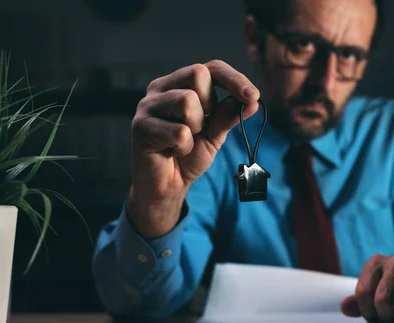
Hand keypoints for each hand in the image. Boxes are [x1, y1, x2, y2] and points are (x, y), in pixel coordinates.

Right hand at [127, 60, 259, 237]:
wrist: (167, 185)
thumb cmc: (188, 155)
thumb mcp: (215, 135)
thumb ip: (229, 116)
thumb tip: (253, 100)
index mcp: (180, 84)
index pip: (211, 67)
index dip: (234, 79)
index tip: (253, 96)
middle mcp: (162, 88)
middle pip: (198, 74)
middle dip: (209, 105)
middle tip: (200, 127)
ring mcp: (148, 105)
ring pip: (187, 100)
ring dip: (195, 128)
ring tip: (184, 141)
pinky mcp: (140, 126)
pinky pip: (178, 132)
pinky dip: (184, 147)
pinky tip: (173, 151)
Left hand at [340, 254, 393, 322]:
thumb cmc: (392, 288)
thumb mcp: (372, 291)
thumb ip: (357, 301)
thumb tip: (345, 308)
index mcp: (375, 263)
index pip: (363, 291)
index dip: (367, 311)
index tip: (373, 317)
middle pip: (383, 300)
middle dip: (385, 316)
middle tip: (389, 319)